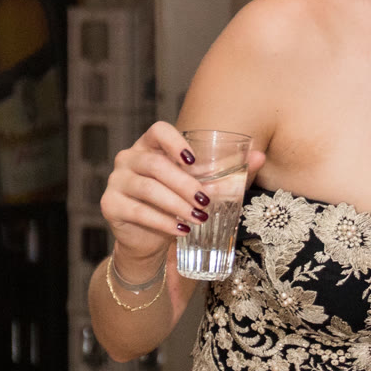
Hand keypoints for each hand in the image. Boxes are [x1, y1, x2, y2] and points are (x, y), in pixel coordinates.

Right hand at [100, 120, 265, 278]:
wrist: (149, 240)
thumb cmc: (178, 205)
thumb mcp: (202, 188)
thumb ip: (229, 172)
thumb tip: (260, 157)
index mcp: (150, 147)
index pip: (157, 131)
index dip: (174, 141)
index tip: (194, 160)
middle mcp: (129, 159)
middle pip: (155, 164)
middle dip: (184, 184)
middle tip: (205, 202)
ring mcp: (116, 182)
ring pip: (146, 188)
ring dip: (176, 204)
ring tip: (198, 218)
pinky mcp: (110, 205)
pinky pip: (137, 211)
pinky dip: (162, 222)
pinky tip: (181, 230)